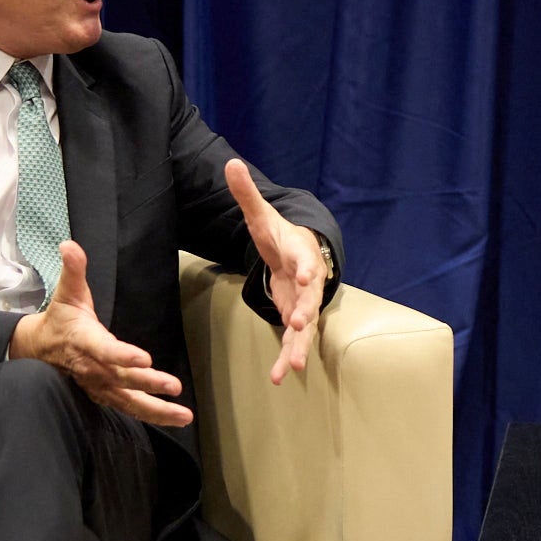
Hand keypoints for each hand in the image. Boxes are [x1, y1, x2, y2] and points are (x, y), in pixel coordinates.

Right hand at [9, 241, 191, 427]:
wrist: (38, 350)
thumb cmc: (60, 319)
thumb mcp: (66, 293)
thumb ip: (72, 270)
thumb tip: (69, 244)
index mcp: (86, 342)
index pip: (105, 351)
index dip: (123, 356)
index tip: (144, 359)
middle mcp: (94, 369)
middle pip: (123, 380)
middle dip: (148, 384)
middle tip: (173, 387)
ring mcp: (100, 386)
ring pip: (129, 402)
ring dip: (157, 410)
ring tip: (185, 416)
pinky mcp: (106, 396)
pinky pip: (130, 408)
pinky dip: (153, 416)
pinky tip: (176, 419)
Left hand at [226, 158, 328, 383]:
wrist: (299, 253)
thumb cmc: (280, 235)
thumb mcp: (260, 215)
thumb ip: (247, 193)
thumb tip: (230, 163)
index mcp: (301, 255)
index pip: (306, 260)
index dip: (307, 269)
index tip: (305, 278)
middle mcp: (308, 282)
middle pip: (311, 299)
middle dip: (306, 313)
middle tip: (299, 325)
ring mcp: (305, 304)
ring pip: (306, 327)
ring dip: (299, 346)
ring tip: (293, 366)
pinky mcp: (297, 319)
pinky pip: (294, 341)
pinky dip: (288, 357)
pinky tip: (280, 377)